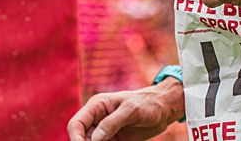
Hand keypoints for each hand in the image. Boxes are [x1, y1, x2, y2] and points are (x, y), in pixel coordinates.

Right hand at [67, 79, 183, 140]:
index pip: (76, 124)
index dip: (76, 138)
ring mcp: (104, 131)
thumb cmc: (148, 103)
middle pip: (81, 138)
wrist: (164, 109)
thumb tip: (94, 139)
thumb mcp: (131, 110)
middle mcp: (97, 119)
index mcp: (97, 106)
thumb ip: (112, 122)